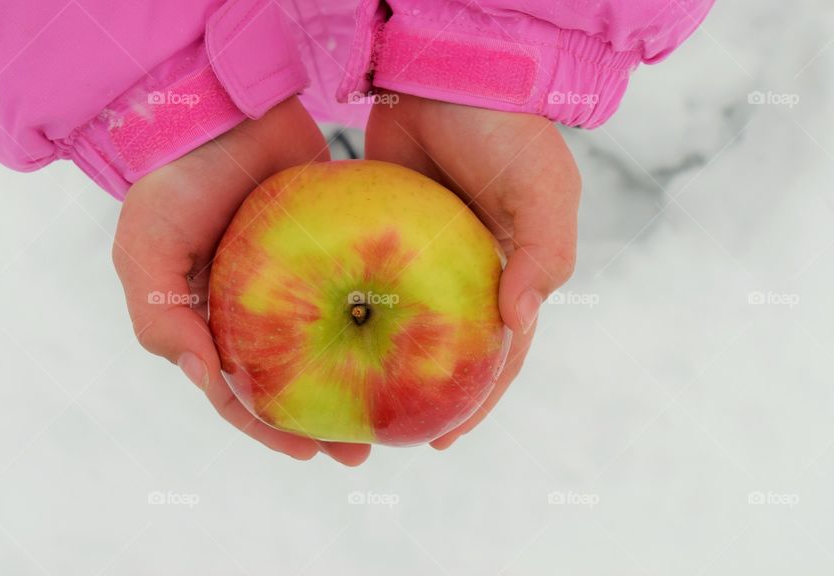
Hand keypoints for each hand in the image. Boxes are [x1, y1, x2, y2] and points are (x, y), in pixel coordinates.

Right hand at [112, 97, 370, 464]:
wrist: (222, 106)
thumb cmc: (173, 181)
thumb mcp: (145, 252)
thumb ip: (161, 322)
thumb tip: (209, 382)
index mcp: (207, 321)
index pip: (237, 390)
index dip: (268, 427)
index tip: (308, 453)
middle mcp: (253, 309)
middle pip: (292, 381)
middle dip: (322, 423)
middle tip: (361, 452)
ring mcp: (295, 280)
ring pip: (331, 346)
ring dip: (355, 384)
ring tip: (393, 416)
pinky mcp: (331, 248)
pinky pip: (359, 292)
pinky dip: (379, 323)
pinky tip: (407, 347)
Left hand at [365, 92, 581, 448]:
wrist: (448, 69)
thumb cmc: (506, 130)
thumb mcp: (543, 190)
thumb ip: (541, 255)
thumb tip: (515, 323)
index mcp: (511, 274)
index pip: (498, 352)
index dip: (476, 399)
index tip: (442, 438)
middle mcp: (465, 272)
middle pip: (444, 348)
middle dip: (421, 395)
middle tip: (385, 434)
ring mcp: (421, 254)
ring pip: (400, 322)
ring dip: (379, 363)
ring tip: (347, 401)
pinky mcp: (382, 230)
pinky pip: (363, 279)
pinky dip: (349, 311)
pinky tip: (322, 340)